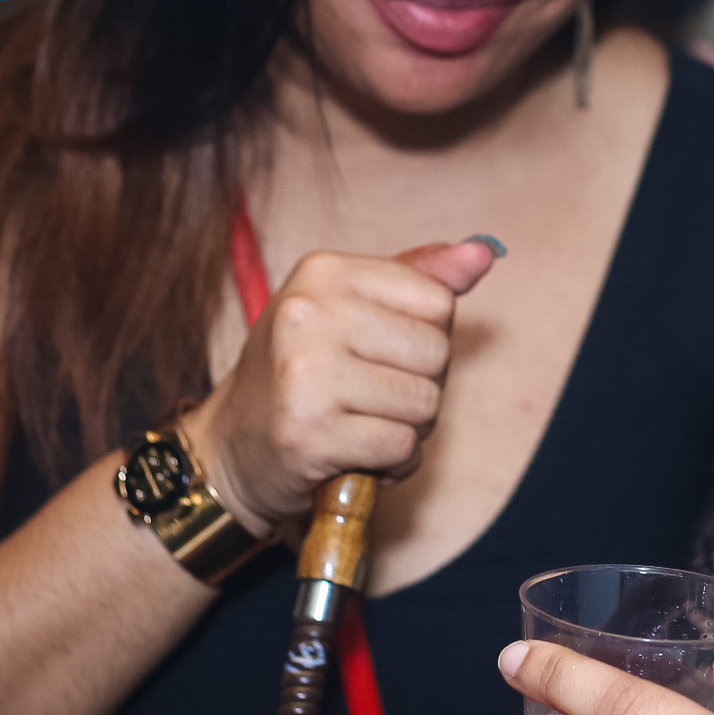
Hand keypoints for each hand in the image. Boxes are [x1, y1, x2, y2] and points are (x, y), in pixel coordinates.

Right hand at [185, 238, 498, 535]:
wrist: (231, 449)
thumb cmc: (302, 375)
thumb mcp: (350, 311)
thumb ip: (418, 279)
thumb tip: (483, 252)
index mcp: (323, 272)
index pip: (438, 301)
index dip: (424, 338)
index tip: (380, 354)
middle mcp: (309, 313)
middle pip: (437, 353)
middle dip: (419, 386)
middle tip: (369, 397)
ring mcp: (306, 373)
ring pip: (425, 403)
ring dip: (407, 429)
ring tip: (360, 425)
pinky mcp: (309, 433)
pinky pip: (401, 447)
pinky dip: (391, 462)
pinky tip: (354, 454)